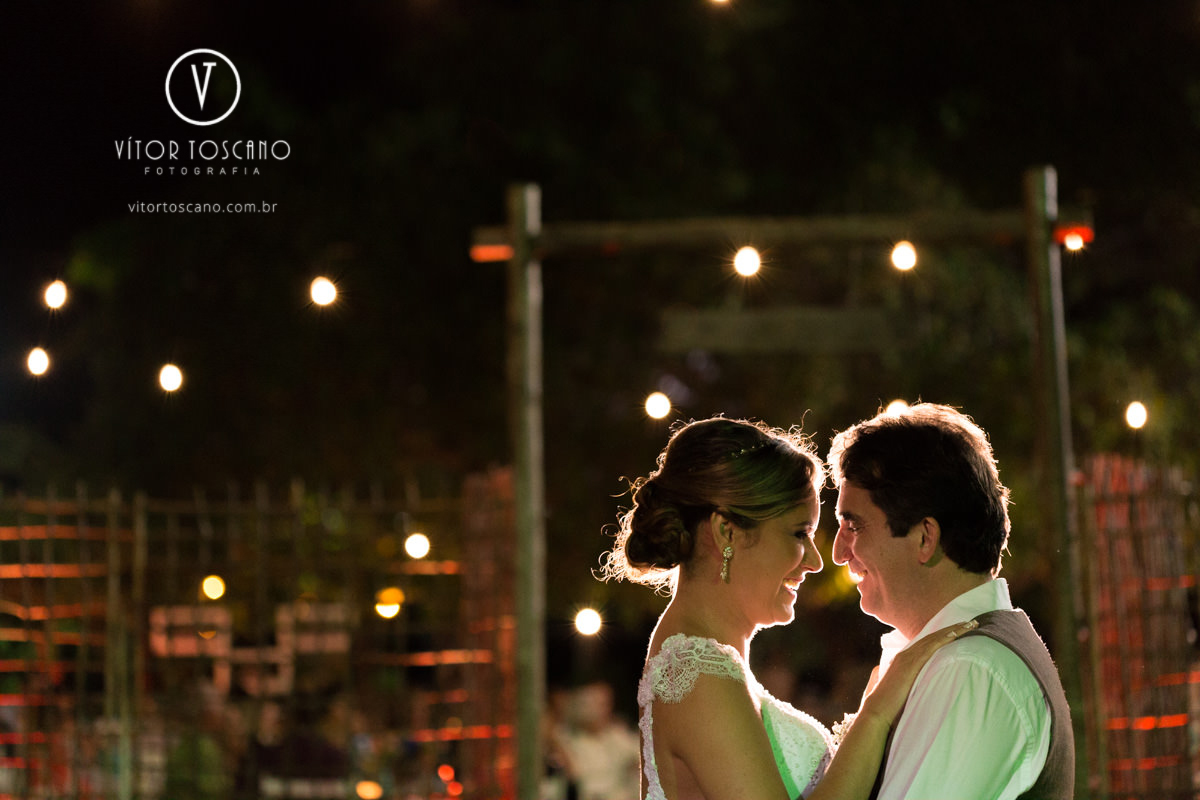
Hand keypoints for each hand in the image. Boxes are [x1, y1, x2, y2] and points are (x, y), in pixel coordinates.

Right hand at [859, 619, 977, 724]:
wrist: (877, 712)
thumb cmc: (888, 707)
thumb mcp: (898, 689)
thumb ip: (905, 681)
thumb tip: (908, 680)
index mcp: (903, 660)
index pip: (927, 643)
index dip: (942, 636)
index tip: (958, 630)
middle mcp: (905, 655)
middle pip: (932, 637)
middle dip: (952, 628)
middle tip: (970, 622)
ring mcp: (907, 657)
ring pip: (934, 639)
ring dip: (953, 630)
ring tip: (969, 624)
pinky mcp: (911, 663)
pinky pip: (931, 647)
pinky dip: (943, 638)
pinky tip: (955, 633)